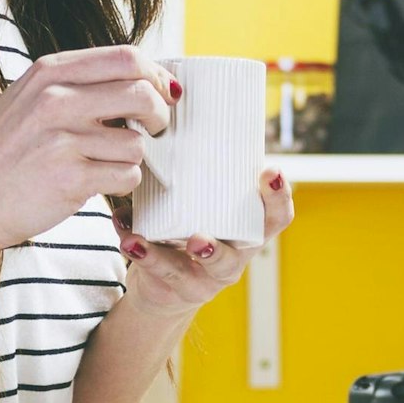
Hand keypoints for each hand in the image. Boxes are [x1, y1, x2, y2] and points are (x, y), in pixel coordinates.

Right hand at [0, 45, 176, 257]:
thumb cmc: (2, 155)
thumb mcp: (28, 99)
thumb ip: (75, 84)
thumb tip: (140, 78)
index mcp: (49, 72)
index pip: (126, 57)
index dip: (157, 76)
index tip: (164, 94)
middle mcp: (55, 99)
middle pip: (142, 93)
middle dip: (159, 115)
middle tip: (153, 129)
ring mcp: (62, 138)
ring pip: (137, 142)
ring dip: (132, 158)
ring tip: (105, 164)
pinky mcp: (70, 177)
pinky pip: (127, 175)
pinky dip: (122, 184)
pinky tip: (97, 184)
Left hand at [111, 168, 295, 317]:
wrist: (166, 288)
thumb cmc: (189, 232)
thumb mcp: (204, 209)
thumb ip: (201, 179)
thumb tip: (171, 113)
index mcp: (247, 232)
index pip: (277, 218)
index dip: (279, 197)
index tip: (270, 171)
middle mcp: (232, 259)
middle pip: (235, 256)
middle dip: (216, 250)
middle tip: (197, 238)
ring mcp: (203, 280)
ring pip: (181, 273)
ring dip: (161, 256)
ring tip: (138, 242)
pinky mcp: (173, 290)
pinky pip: (154, 272)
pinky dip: (136, 251)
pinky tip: (124, 236)